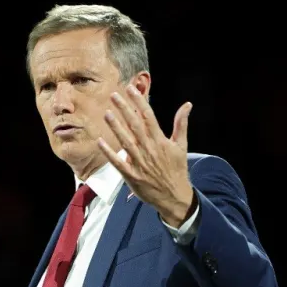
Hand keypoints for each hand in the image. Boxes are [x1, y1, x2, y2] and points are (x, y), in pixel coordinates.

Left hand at [97, 84, 194, 227]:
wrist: (174, 196)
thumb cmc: (177, 169)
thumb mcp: (181, 146)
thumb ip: (181, 124)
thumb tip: (187, 105)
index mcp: (161, 141)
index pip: (148, 117)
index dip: (139, 102)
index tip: (131, 89)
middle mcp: (149, 150)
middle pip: (135, 126)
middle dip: (124, 109)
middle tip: (114, 95)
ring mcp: (140, 163)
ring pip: (125, 141)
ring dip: (115, 127)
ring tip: (107, 113)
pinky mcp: (131, 175)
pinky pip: (118, 162)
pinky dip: (109, 152)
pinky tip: (99, 141)